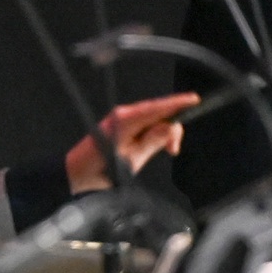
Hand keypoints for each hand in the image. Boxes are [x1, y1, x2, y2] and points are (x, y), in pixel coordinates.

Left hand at [65, 92, 199, 194]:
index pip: (158, 107)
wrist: (76, 172)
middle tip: (174, 150)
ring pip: (153, 119)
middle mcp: (124, 114)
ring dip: (163, 133)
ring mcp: (122, 118)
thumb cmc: (99, 168)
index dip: (178, 103)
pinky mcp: (121, 124)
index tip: (194, 100)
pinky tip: (153, 146)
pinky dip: (154, 133)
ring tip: (166, 151)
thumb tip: (170, 128)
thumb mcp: (132, 159)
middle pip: (159, 112)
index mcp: (126, 119)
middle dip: (172, 128)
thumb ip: (153, 142)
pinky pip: (145, 123)